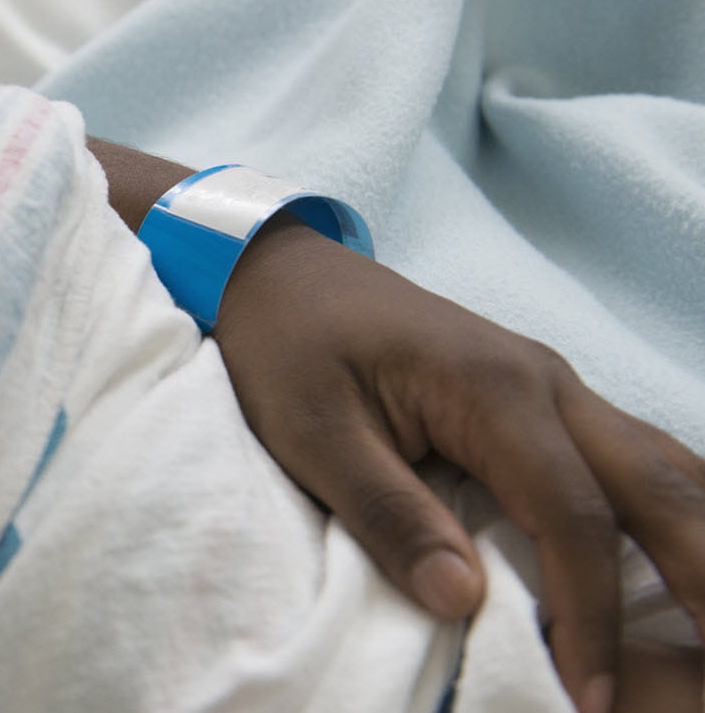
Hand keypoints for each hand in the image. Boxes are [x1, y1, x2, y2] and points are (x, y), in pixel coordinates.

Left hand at [214, 217, 704, 712]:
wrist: (281, 272)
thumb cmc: (288, 346)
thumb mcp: (311, 434)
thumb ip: (386, 512)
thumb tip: (458, 600)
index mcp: (492, 389)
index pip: (572, 516)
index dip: (589, 612)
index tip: (587, 692)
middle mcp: (546, 382)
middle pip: (656, 486)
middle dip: (701, 572)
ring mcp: (553, 386)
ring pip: (660, 465)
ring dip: (700, 538)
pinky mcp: (542, 398)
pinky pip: (630, 457)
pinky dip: (669, 509)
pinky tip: (683, 554)